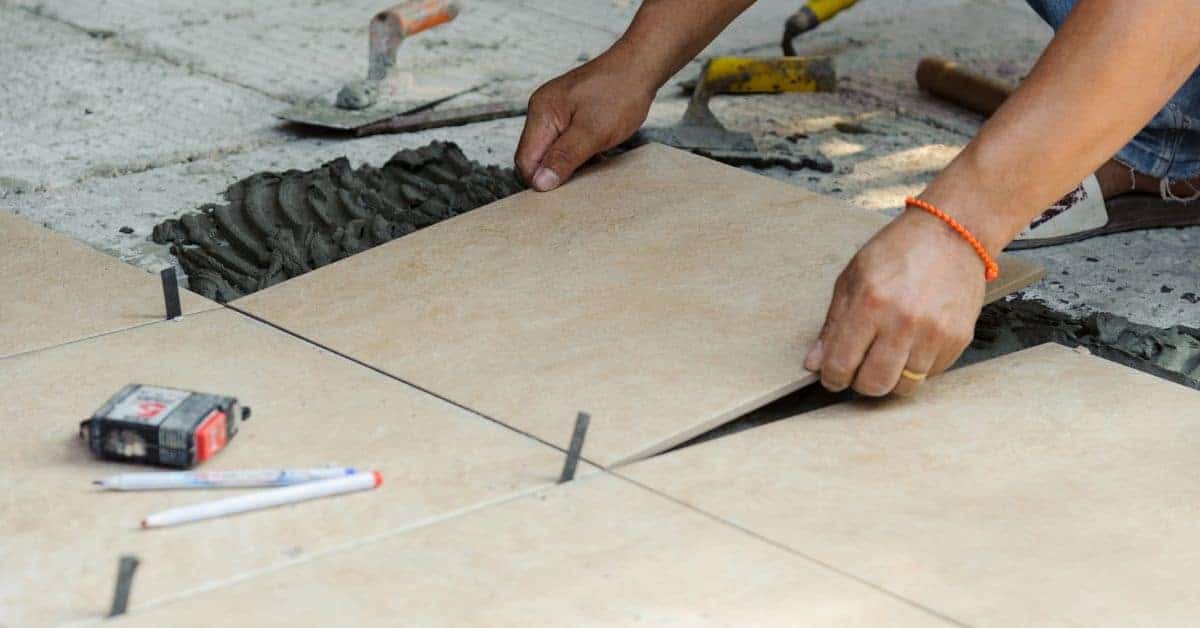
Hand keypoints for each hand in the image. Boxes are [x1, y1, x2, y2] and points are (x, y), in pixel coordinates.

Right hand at [515, 49, 656, 191]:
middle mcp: (542, 111)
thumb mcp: (593, 132)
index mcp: (541, 113)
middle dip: (554, 173)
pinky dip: (577, 154)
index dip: (540, 181)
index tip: (563, 192)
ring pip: (550, 152)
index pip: (525, 160)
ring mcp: (555, 111)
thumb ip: (564, 158)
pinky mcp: (569, 114)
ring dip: (568, 164)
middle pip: (534, 157)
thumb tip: (539, 184)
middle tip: (581, 180)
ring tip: (593, 162)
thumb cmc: (619, 94)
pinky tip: (596, 155)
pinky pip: (563, 142)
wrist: (640, 66)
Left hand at [804, 209, 987, 395]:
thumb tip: (814, 363)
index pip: (841, 364)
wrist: (951, 234)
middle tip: (859, 369)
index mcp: (869, 303)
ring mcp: (934, 332)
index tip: (833, 376)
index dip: (832, 378)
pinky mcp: (957, 338)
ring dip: (890, 378)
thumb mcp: (852, 278)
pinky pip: (930, 374)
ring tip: (887, 355)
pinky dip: (916, 367)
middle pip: (874, 384)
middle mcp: (903, 321)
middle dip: (860, 383)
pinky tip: (912, 344)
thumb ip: (832, 325)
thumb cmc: (897, 252)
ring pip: (903, 386)